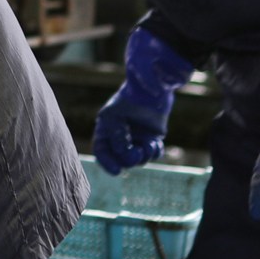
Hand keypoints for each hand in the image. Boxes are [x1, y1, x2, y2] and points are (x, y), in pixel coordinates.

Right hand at [94, 27, 198, 171]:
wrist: (153, 87)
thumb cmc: (130, 98)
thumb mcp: (116, 117)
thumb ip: (117, 138)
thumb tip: (123, 157)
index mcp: (107, 130)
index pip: (102, 152)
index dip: (107, 163)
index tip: (116, 171)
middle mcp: (122, 136)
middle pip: (121, 159)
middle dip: (129, 160)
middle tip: (137, 154)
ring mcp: (138, 137)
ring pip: (139, 159)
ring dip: (145, 156)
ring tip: (149, 145)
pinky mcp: (153, 137)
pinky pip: (154, 153)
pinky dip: (155, 152)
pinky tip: (156, 144)